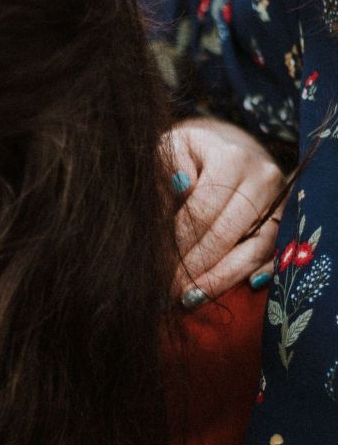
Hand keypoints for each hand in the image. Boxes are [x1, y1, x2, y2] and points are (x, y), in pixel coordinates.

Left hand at [167, 117, 284, 304]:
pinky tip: (233, 290)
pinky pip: (274, 254)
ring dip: (222, 278)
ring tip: (191, 297)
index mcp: (232, 159)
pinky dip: (254, 274)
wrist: (224, 147)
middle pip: (227, 233)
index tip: (158, 265)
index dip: (179, 242)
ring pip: (255, 249)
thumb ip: (168, 167)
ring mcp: (279, 201)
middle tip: (169, 290)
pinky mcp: (286, 220)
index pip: (203, 211)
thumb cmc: (189, 153)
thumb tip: (181, 186)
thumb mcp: (172, 149)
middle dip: (195, 266)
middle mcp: (263, 178)